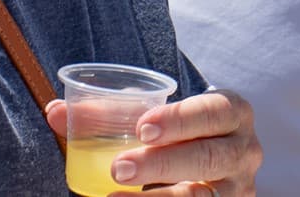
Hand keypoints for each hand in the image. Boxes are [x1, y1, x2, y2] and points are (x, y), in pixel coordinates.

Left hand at [47, 87, 260, 196]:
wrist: (213, 170)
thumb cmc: (178, 135)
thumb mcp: (158, 119)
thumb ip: (109, 113)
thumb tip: (54, 111)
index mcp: (234, 113)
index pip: (215, 111)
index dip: (181, 119)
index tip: (142, 127)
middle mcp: (245, 150)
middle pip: (208, 157)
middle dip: (162, 163)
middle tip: (118, 167)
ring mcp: (239, 189)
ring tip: (113, 195)